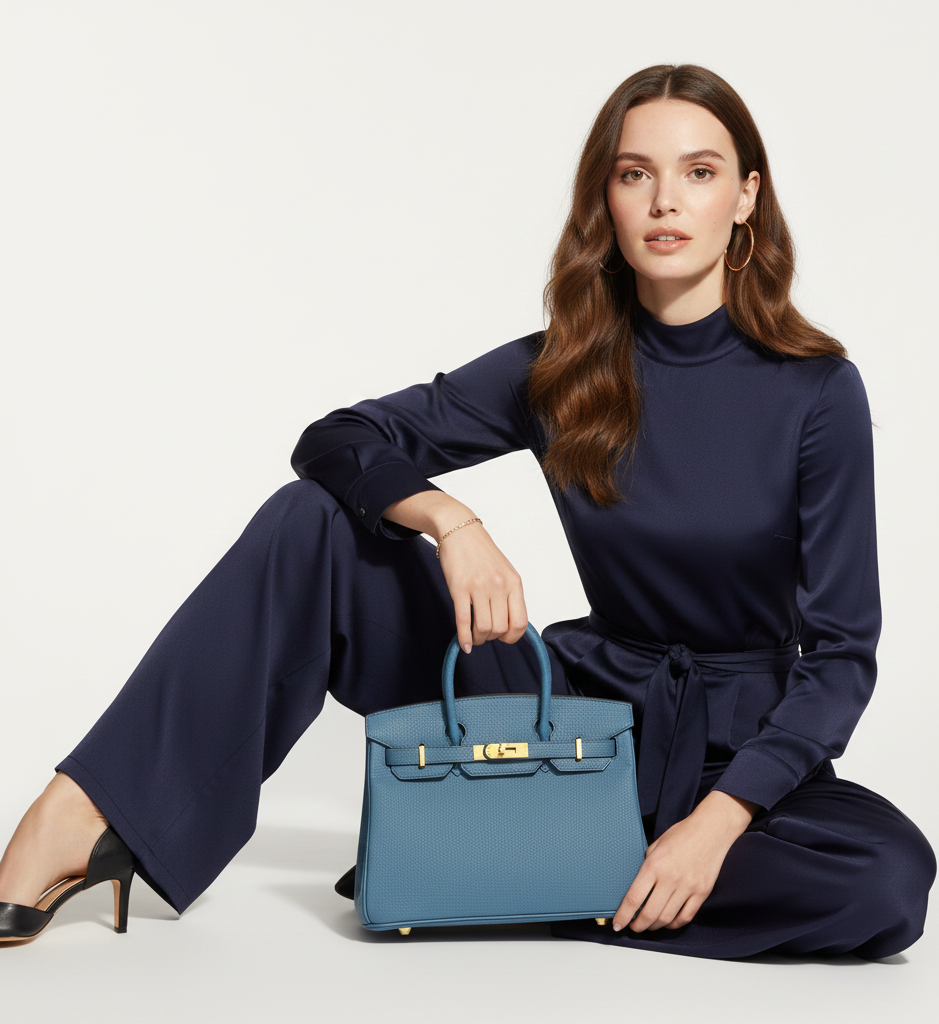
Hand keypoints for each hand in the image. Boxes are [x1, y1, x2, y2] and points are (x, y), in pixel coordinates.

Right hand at [380, 491, 528, 651]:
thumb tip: (509, 625)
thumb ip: (509, 596)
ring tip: (475, 636)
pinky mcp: (459, 588)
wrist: (460, 531)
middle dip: (492, 638)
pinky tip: (464, 645)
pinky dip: (464, 638)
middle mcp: (499, 585)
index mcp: (514, 583)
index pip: (520, 622)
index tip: (503, 637)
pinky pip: (463, 620)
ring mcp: (479, 587)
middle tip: (485, 634)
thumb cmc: (482, 553)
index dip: (512, 637)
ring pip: (483, 628)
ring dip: (479, 638)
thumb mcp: (505, 572)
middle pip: (500, 628)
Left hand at [612, 791, 758, 932]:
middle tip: (633, 927)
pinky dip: (674, 924)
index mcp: (654, 865)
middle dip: (638, 925)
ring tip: (648, 925)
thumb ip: (646, 866)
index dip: (623, 915)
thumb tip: (637, 886)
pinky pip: (686, 917)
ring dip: (655, 927)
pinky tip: (668, 922)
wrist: (710, 830)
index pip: (634, 898)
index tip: (618, 924)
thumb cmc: (681, 834)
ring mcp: (688, 887)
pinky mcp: (702, 892)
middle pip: (650, 913)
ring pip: (667, 918)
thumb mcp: (655, 845)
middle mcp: (670, 878)